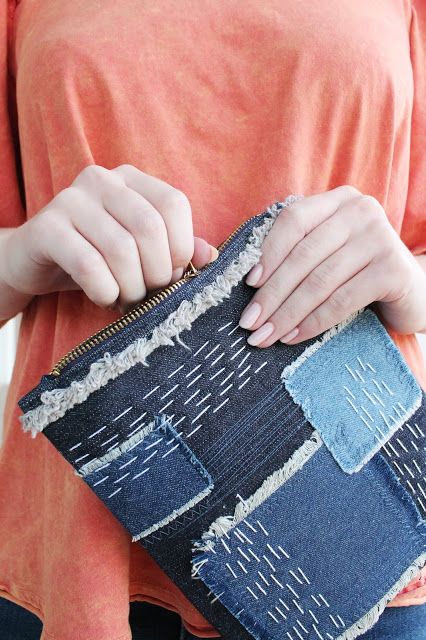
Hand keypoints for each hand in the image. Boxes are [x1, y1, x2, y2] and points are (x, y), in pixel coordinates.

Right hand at [1, 164, 217, 313]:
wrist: (35, 261)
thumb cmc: (97, 256)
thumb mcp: (140, 252)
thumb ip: (176, 250)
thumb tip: (209, 256)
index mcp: (131, 180)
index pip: (174, 203)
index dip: (181, 246)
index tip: (173, 274)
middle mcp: (102, 180)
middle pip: (150, 228)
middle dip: (157, 273)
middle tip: (148, 293)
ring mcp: (71, 200)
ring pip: (121, 250)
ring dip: (131, 288)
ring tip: (127, 299)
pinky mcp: (46, 227)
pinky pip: (88, 266)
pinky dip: (105, 292)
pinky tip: (104, 299)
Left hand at [238, 185, 425, 346]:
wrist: (412, 292)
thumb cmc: (358, 273)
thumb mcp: (327, 253)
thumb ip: (296, 253)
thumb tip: (250, 282)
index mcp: (338, 200)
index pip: (293, 219)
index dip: (268, 252)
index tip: (248, 284)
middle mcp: (361, 211)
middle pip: (303, 254)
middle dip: (271, 293)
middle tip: (250, 322)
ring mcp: (379, 238)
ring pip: (319, 280)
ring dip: (287, 313)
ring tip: (266, 335)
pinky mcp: (392, 269)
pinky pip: (341, 300)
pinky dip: (313, 322)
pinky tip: (294, 337)